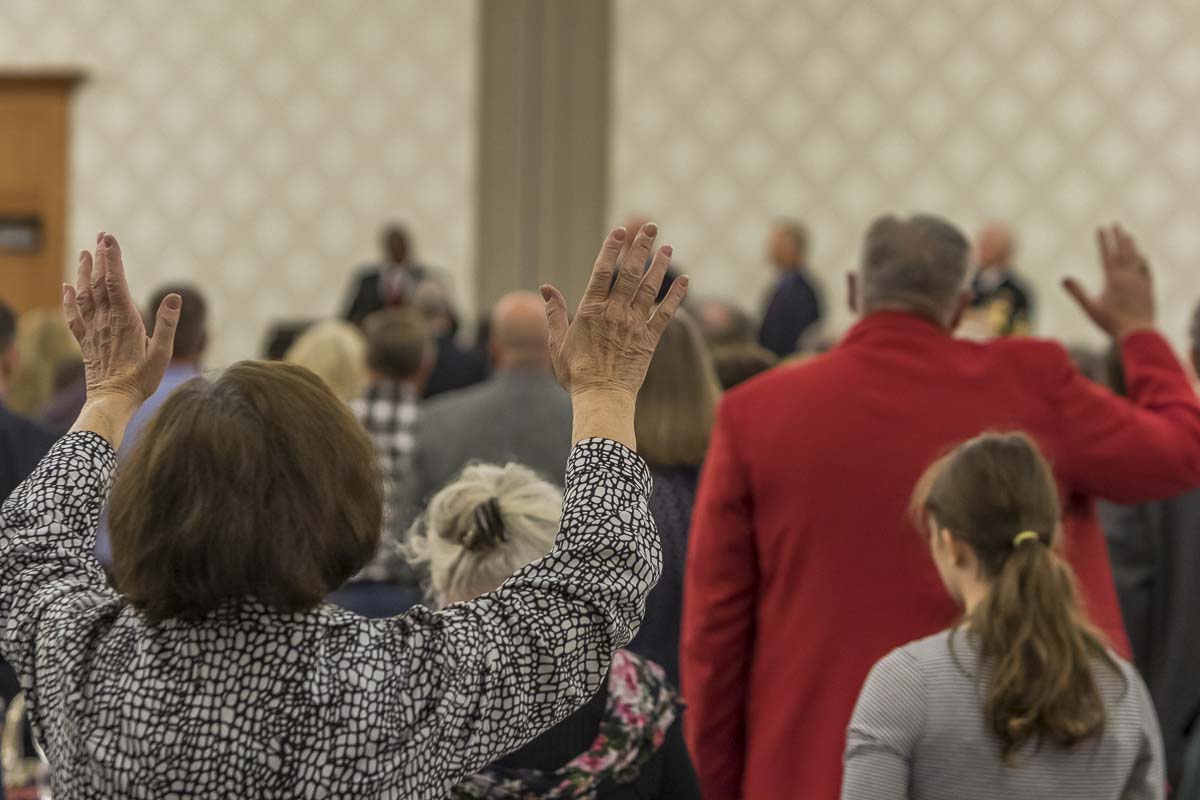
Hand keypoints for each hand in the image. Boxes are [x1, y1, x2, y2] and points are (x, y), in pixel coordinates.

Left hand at [64, 233, 180, 415]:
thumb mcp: (162, 353)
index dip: (111, 258)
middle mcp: (105, 320)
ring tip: (84, 254)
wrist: (112, 401)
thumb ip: (167, 324)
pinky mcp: (86, 341)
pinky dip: (68, 299)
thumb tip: (174, 297)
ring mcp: (93, 330)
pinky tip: (66, 288)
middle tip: (101, 237)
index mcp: (125, 320)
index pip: (115, 281)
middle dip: (99, 258)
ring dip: (83, 273)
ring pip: (84, 295)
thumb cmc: (141, 380)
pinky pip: (73, 316)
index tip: (109, 238)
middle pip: (98, 282)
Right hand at [541, 223, 687, 445]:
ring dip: (659, 266)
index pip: (602, 271)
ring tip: (667, 246)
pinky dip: (676, 296)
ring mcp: (634, 325)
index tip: (620, 231)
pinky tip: (685, 280)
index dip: (611, 249)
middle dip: (641, 248)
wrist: (601, 398)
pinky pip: (667, 313)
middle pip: (630, 273)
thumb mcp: (557, 342)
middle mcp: (615, 313)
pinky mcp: (650, 340)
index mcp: (590, 310)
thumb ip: (554, 313)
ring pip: (649, 288)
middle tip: (651, 228)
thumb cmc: (576, 373)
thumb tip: (546, 288)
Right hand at [1063, 224, 1155, 339]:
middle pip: (1123, 251)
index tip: (1100, 228)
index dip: (1103, 240)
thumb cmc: (1112, 322)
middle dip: (1118, 237)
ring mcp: (1140, 281)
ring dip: (1131, 245)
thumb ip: (1077, 292)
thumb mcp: (1090, 308)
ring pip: (1136, 257)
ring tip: (1128, 235)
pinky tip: (1143, 256)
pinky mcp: (1148, 288)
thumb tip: (1063, 278)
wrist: (1138, 332)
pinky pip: (1146, 269)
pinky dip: (1143, 260)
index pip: (1106, 254)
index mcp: (1113, 278)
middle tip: (1116, 224)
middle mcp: (1128, 276)